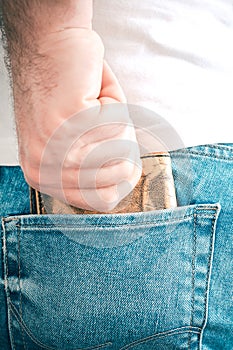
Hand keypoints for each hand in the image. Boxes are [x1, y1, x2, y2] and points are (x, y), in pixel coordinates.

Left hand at [15, 28, 141, 210]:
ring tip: (95, 107)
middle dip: (123, 146)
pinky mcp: (67, 125)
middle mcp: (43, 169)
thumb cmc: (68, 91)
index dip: (123, 178)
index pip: (101, 201)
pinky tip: (91, 94)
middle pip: (117, 180)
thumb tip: (128, 181)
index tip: (126, 158)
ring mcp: (53, 150)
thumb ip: (99, 167)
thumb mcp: (80, 142)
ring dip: (118, 124)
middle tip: (106, 121)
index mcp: (44, 177)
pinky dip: (114, 105)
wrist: (51, 44)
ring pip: (120, 152)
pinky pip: (116, 126)